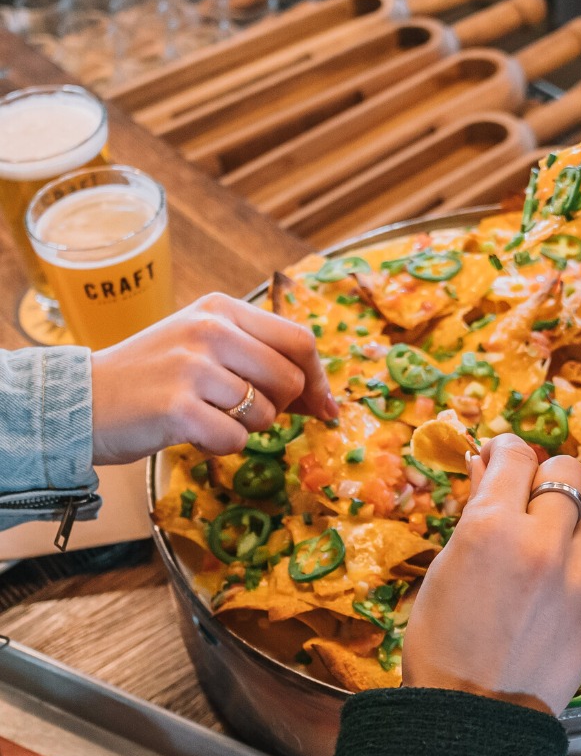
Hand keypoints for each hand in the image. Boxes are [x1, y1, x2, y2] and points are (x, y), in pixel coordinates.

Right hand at [90, 293, 336, 463]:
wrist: (80, 400)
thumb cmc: (152, 377)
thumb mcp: (204, 347)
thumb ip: (259, 359)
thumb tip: (325, 399)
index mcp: (221, 309)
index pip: (299, 340)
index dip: (318, 379)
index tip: (322, 406)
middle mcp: (210, 330)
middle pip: (289, 380)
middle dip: (279, 408)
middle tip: (242, 412)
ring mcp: (192, 367)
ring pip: (265, 414)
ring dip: (245, 428)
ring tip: (205, 416)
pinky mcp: (177, 408)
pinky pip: (235, 440)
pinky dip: (220, 447)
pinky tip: (191, 432)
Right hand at [402, 434, 580, 716]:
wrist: (476, 719)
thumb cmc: (441, 642)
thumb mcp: (445, 564)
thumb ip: (475, 509)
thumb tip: (487, 464)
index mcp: (492, 526)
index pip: (516, 455)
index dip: (505, 452)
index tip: (499, 459)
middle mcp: (544, 541)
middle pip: (565, 471)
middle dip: (542, 477)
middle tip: (523, 501)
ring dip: (565, 517)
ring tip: (542, 547)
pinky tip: (563, 577)